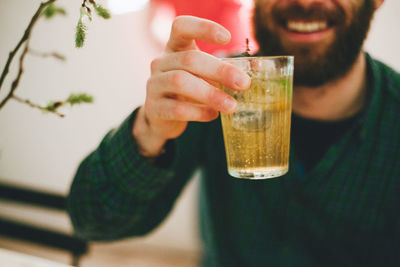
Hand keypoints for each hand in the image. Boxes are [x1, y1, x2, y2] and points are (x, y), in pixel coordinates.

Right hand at [133, 16, 250, 156]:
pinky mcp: (154, 108)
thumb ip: (223, 71)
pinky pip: (176, 108)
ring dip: (210, 94)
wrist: (163, 117)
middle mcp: (161, 62)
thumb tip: (256, 70)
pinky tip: (213, 115)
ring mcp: (154, 85)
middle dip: (220, 71)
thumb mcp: (204, 75)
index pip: (181, 26)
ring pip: (180, 82)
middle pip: (190, 59)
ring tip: (232, 106)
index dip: (204, 28)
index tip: (228, 38)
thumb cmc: (189, 90)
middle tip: (244, 84)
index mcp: (174, 48)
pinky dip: (198, 112)